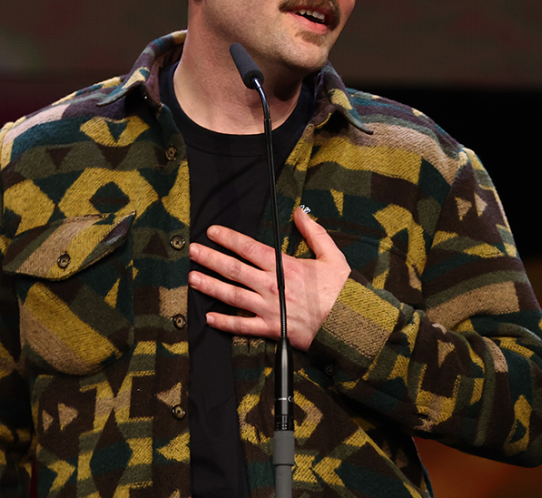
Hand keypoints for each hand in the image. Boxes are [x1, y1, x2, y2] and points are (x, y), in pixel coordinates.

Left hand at [188, 206, 350, 350]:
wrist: (349, 325)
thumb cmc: (342, 290)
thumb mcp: (332, 255)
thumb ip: (314, 233)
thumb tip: (299, 213)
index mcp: (284, 266)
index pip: (249, 248)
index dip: (229, 238)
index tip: (213, 232)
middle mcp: (271, 286)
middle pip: (234, 269)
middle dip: (210, 258)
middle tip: (192, 251)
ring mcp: (268, 308)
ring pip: (232, 295)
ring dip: (210, 286)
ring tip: (192, 278)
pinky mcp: (271, 329)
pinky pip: (243, 326)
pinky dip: (225, 323)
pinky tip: (209, 317)